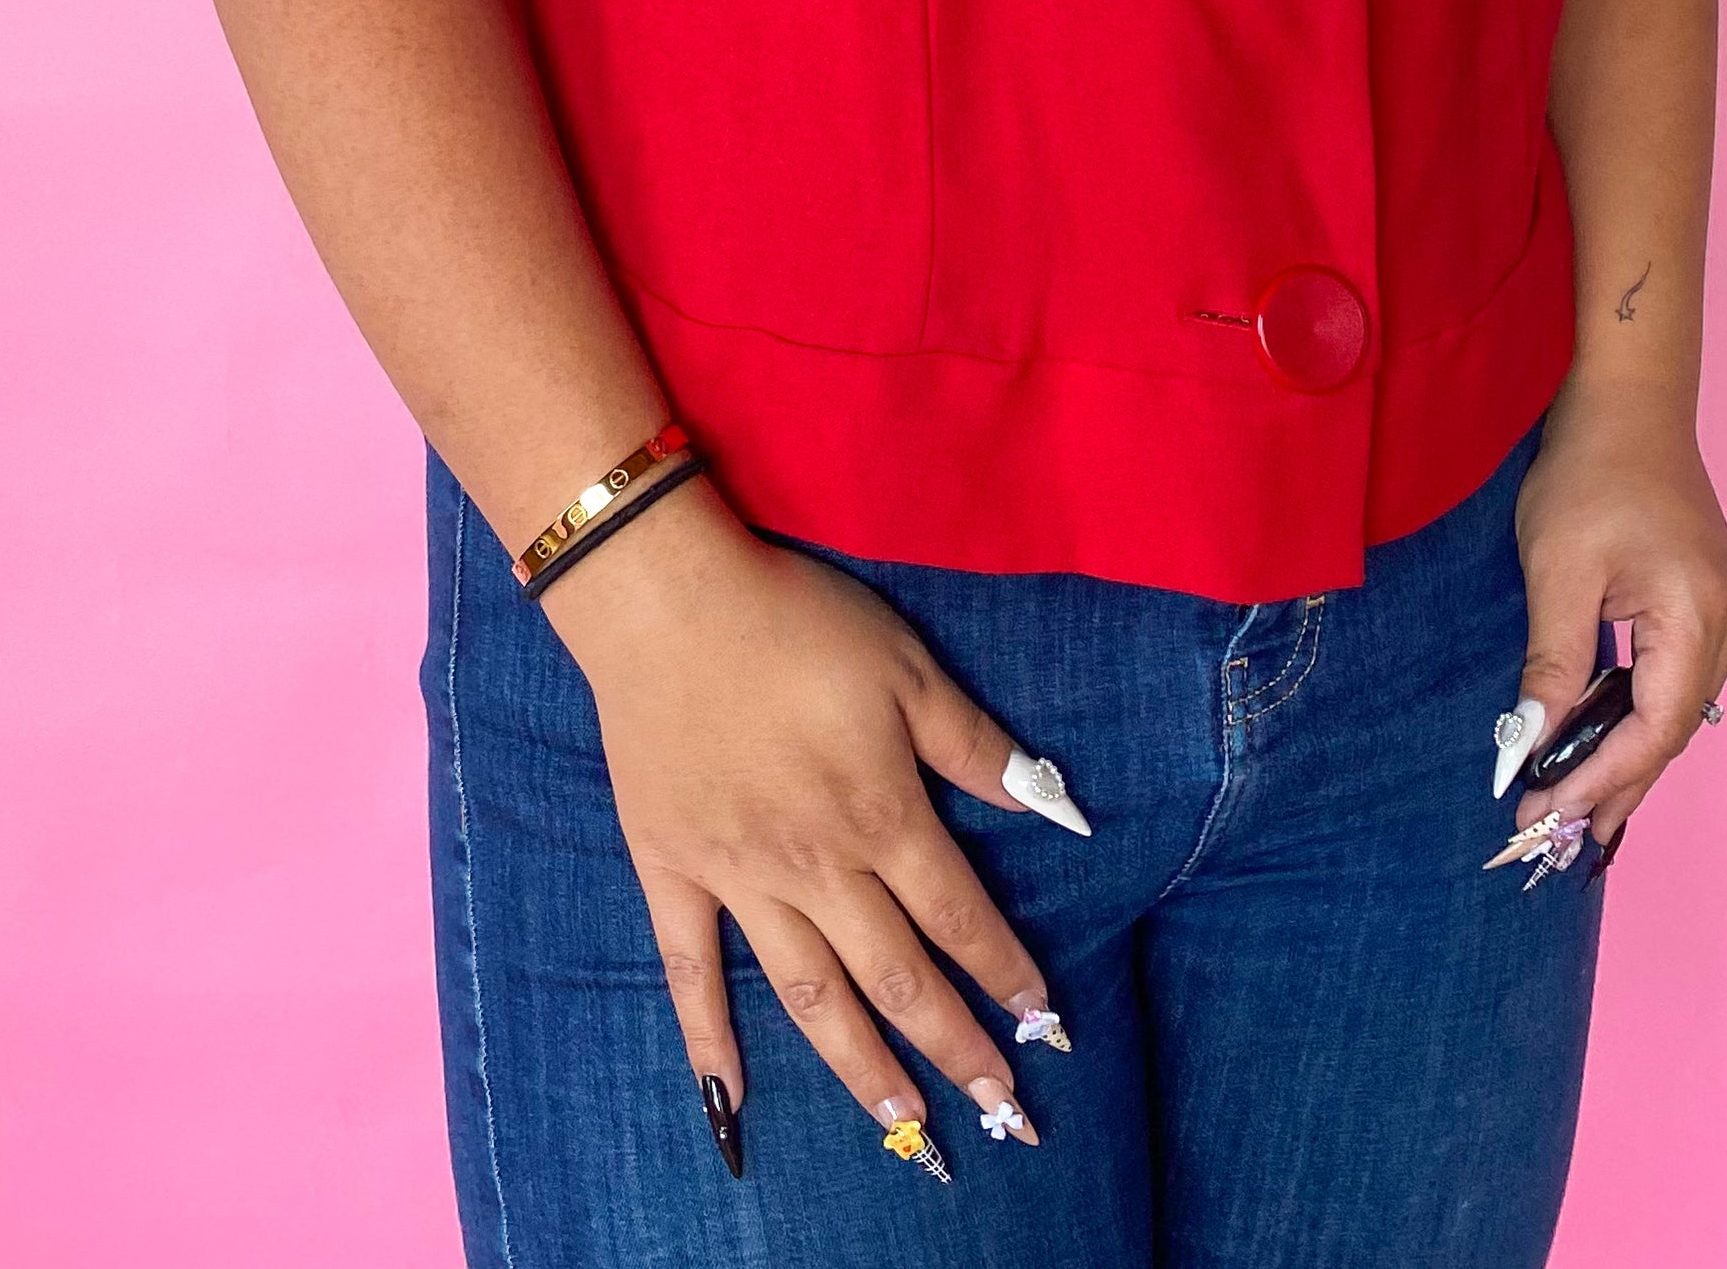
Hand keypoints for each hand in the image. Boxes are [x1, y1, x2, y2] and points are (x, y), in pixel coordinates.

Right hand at [540, 480, 1072, 1152]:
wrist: (670, 604)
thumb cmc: (799, 625)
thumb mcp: (908, 669)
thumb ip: (978, 749)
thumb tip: (1056, 813)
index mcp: (883, 817)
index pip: (960, 918)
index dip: (1006, 974)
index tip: (1045, 1025)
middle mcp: (817, 868)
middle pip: (897, 976)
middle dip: (954, 1044)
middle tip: (1000, 1107)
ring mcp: (740, 880)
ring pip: (810, 994)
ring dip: (861, 1065)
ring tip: (902, 1122)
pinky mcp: (673, 872)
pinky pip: (690, 971)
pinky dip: (709, 1039)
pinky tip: (729, 1099)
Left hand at [1506, 384, 1726, 842]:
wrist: (1631, 404)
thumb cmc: (1589, 472)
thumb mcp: (1558, 568)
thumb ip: (1553, 664)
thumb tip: (1529, 746)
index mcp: (1700, 616)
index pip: (1654, 730)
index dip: (1598, 779)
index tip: (1542, 809)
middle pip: (1672, 732)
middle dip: (1611, 784)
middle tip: (1551, 831)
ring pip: (1678, 714)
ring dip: (1625, 758)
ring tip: (1572, 806)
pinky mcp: (1717, 607)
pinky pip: (1680, 685)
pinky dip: (1639, 719)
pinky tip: (1603, 745)